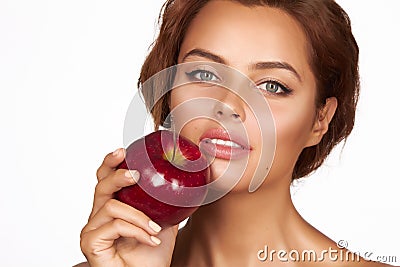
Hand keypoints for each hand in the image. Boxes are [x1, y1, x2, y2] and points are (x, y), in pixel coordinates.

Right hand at [80, 148, 178, 266]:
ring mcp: (92, 229)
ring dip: (139, 216)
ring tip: (155, 228)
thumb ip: (167, 204)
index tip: (123, 151)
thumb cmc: (151, 256)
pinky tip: (150, 240)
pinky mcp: (90, 242)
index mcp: (114, 206)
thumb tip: (187, 184)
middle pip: (101, 184)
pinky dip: (136, 230)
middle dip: (119, 175)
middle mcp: (99, 215)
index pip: (106, 178)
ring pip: (111, 206)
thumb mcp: (164, 223)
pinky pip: (114, 225)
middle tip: (137, 175)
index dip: (110, 162)